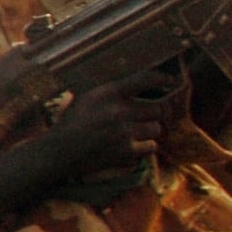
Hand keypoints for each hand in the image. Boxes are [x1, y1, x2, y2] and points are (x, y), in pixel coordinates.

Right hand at [49, 68, 188, 201]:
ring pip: (156, 128)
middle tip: (145, 118)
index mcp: (108, 93)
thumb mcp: (87, 98)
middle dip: (152, 114)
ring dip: (149, 131)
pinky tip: (133, 146)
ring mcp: (124, 132)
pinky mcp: (126, 152)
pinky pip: (151, 147)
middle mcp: (118, 110)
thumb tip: (140, 85)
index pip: (145, 79)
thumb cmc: (72, 123)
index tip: (172, 81)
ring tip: (135, 134)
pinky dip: (145, 147)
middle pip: (156, 108)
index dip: (163, 79)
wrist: (59, 152)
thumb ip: (112, 91)